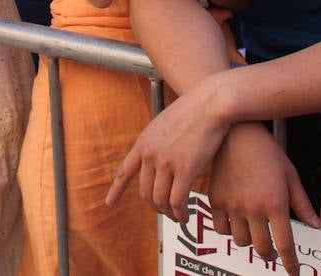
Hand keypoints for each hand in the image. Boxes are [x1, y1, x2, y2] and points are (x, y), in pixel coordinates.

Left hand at [106, 76, 232, 218]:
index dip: (116, 189)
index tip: (109, 202)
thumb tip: (156, 158)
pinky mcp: (186, 170)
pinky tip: (184, 216)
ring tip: (177, 216)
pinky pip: (178, 201)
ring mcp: (166, 163)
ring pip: (161, 199)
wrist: (211, 103)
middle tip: (164, 212)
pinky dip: (180, 213)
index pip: (125, 171)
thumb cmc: (194, 111)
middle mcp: (150, 154)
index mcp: (143, 142)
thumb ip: (157, 141)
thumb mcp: (164, 123)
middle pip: (146, 191)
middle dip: (154, 206)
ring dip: (168, 212)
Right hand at [206, 123, 320, 275]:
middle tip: (273, 250)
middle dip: (271, 254)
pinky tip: (236, 222)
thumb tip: (316, 224)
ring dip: (250, 242)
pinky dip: (229, 231)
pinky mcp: (216, 200)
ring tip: (255, 232)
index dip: (291, 264)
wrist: (234, 131)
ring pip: (241, 241)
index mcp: (275, 203)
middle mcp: (253, 208)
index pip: (285, 245)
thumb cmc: (265, 149)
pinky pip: (221, 228)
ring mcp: (232, 205)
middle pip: (263, 248)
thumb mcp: (290, 174)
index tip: (293, 272)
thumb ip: (302, 203)